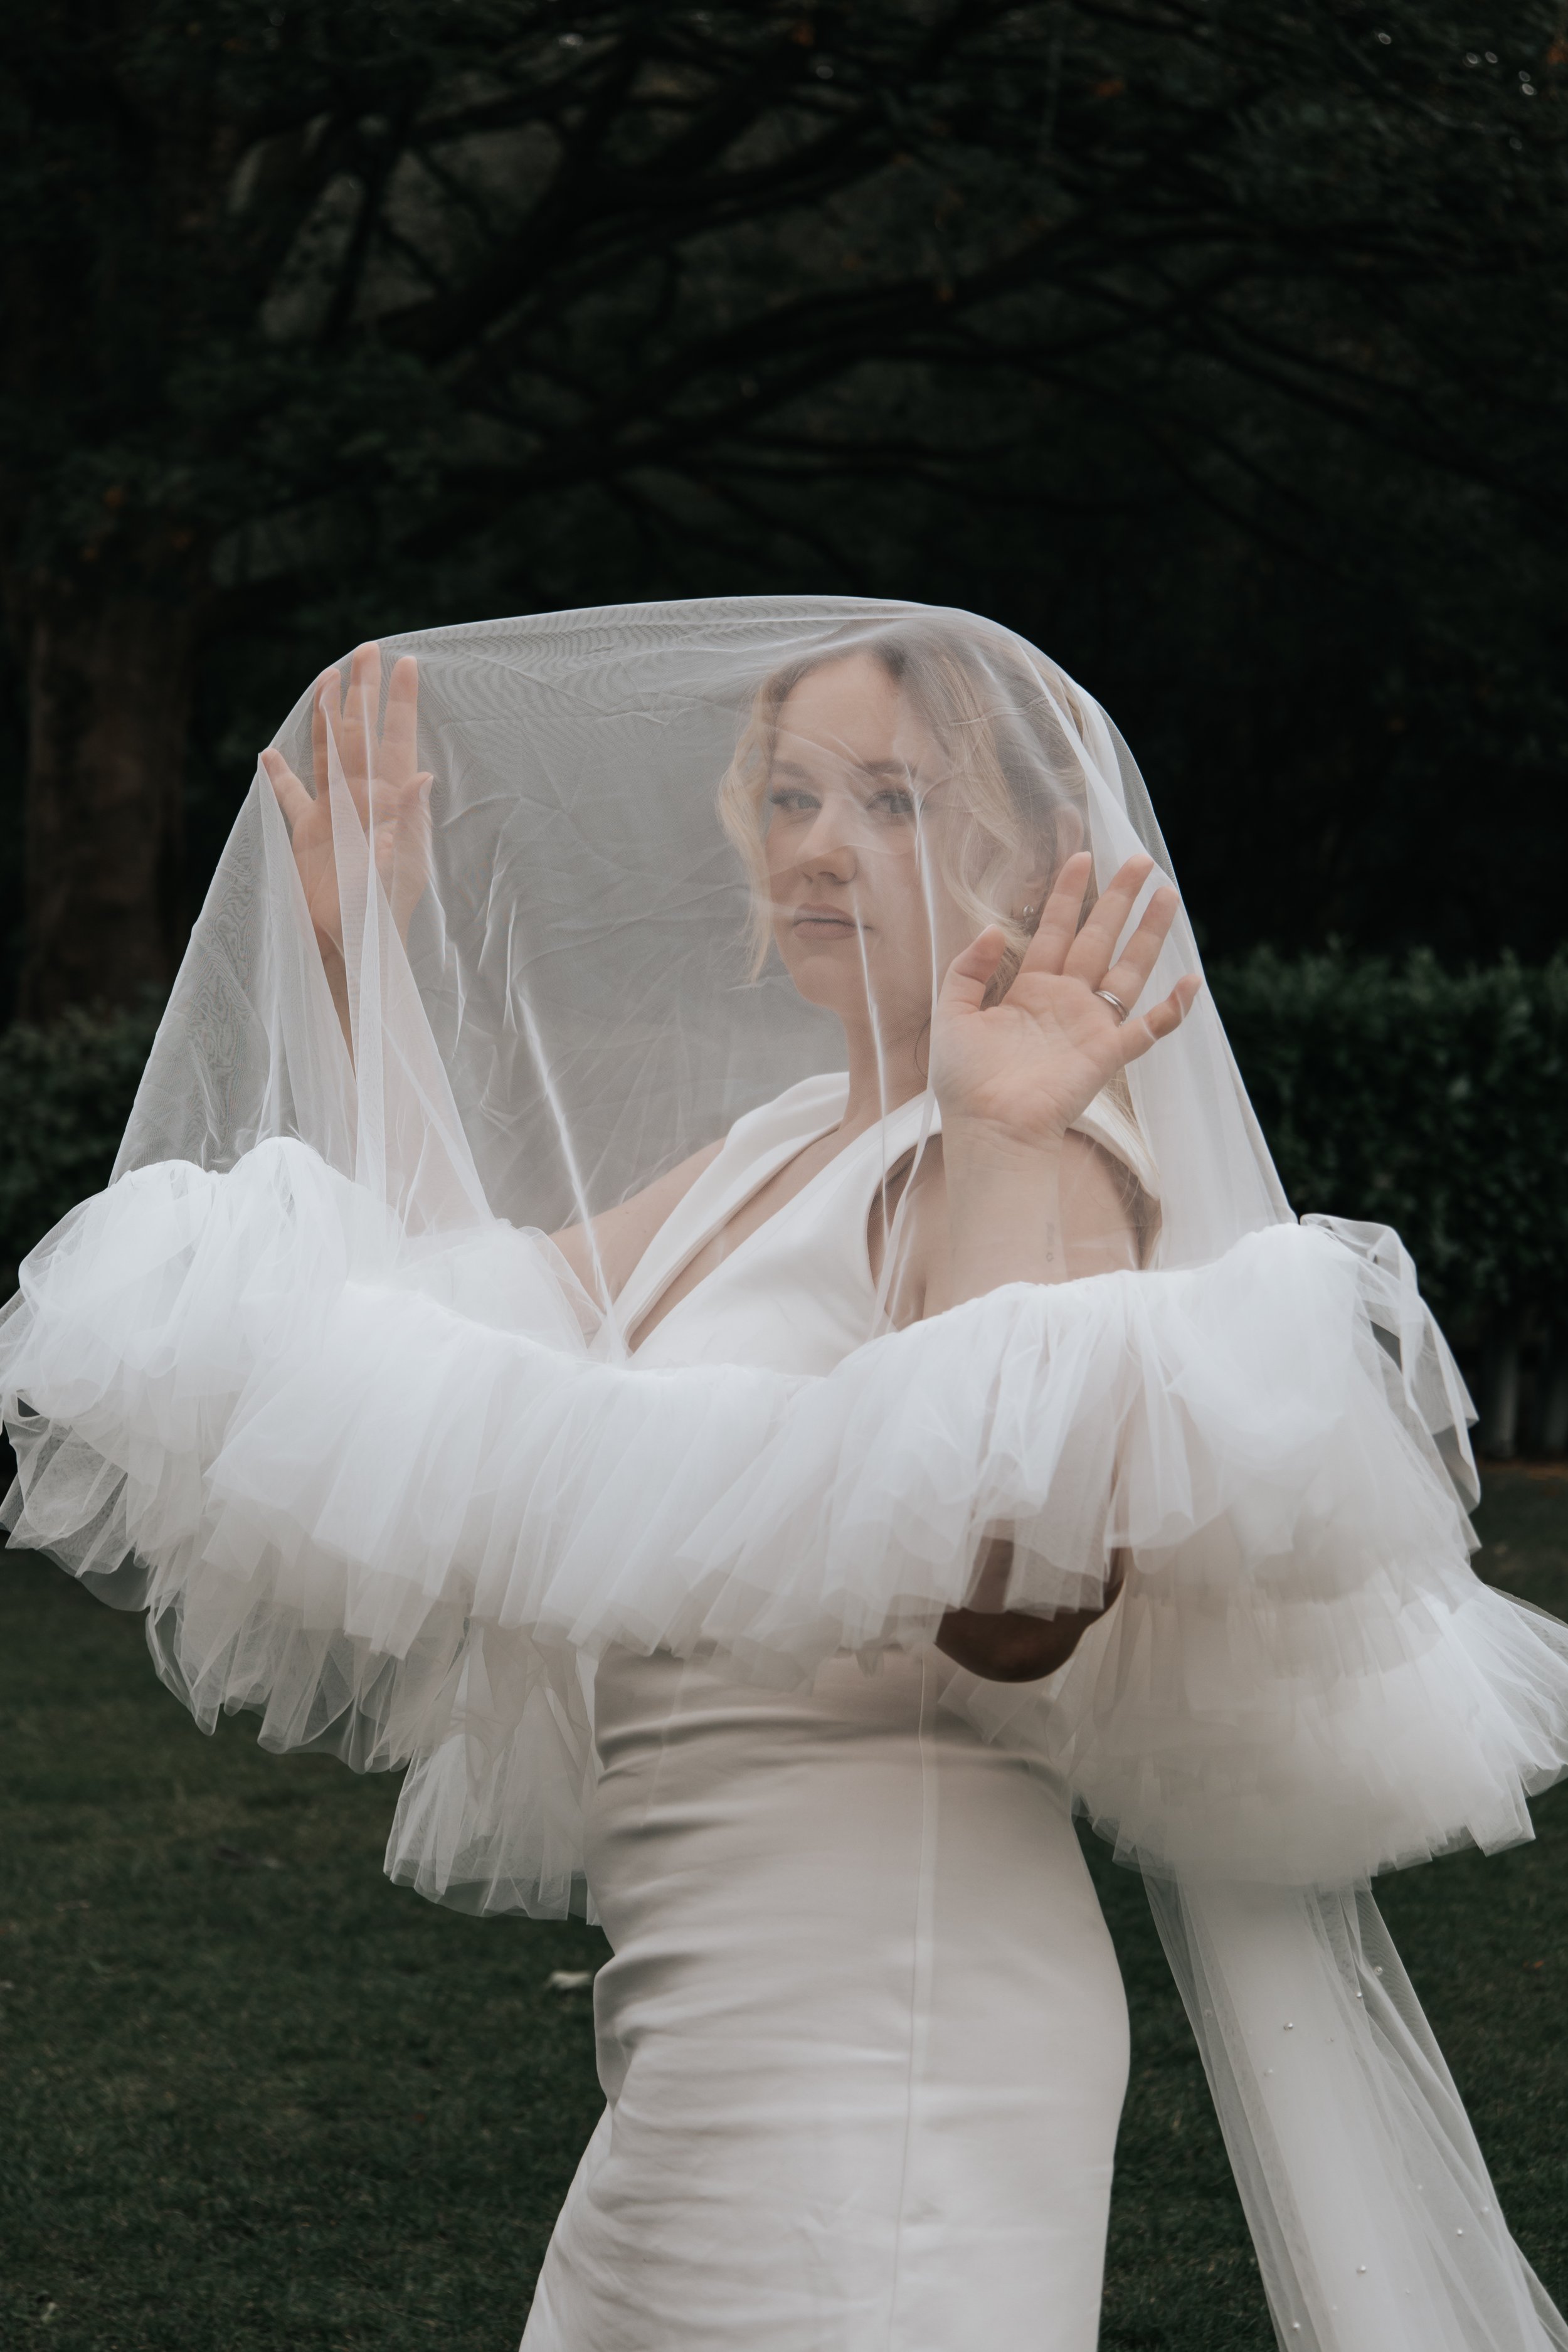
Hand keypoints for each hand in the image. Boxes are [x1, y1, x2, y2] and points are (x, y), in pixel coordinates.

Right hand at [261, 643, 431, 968]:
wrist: (352, 946)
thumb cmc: (384, 915)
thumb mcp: (403, 870)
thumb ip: (410, 823)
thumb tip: (423, 777)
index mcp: (387, 804)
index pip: (395, 741)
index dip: (400, 703)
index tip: (407, 663)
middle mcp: (359, 800)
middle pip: (361, 734)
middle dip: (365, 692)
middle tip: (367, 649)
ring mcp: (332, 813)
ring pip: (328, 751)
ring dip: (328, 716)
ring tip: (328, 679)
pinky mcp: (306, 834)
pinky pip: (290, 796)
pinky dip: (279, 775)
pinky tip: (268, 755)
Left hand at [928, 852, 1199, 1157]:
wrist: (987, 1128)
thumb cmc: (965, 1082)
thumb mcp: (952, 1015)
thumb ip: (967, 969)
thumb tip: (995, 928)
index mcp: (1030, 990)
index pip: (1055, 929)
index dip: (1068, 894)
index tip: (1081, 856)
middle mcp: (1065, 1002)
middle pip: (1099, 938)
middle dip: (1118, 898)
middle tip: (1140, 860)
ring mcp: (1089, 1026)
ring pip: (1128, 969)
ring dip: (1150, 933)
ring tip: (1169, 895)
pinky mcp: (1106, 1054)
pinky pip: (1148, 1028)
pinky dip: (1172, 1009)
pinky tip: (1192, 981)